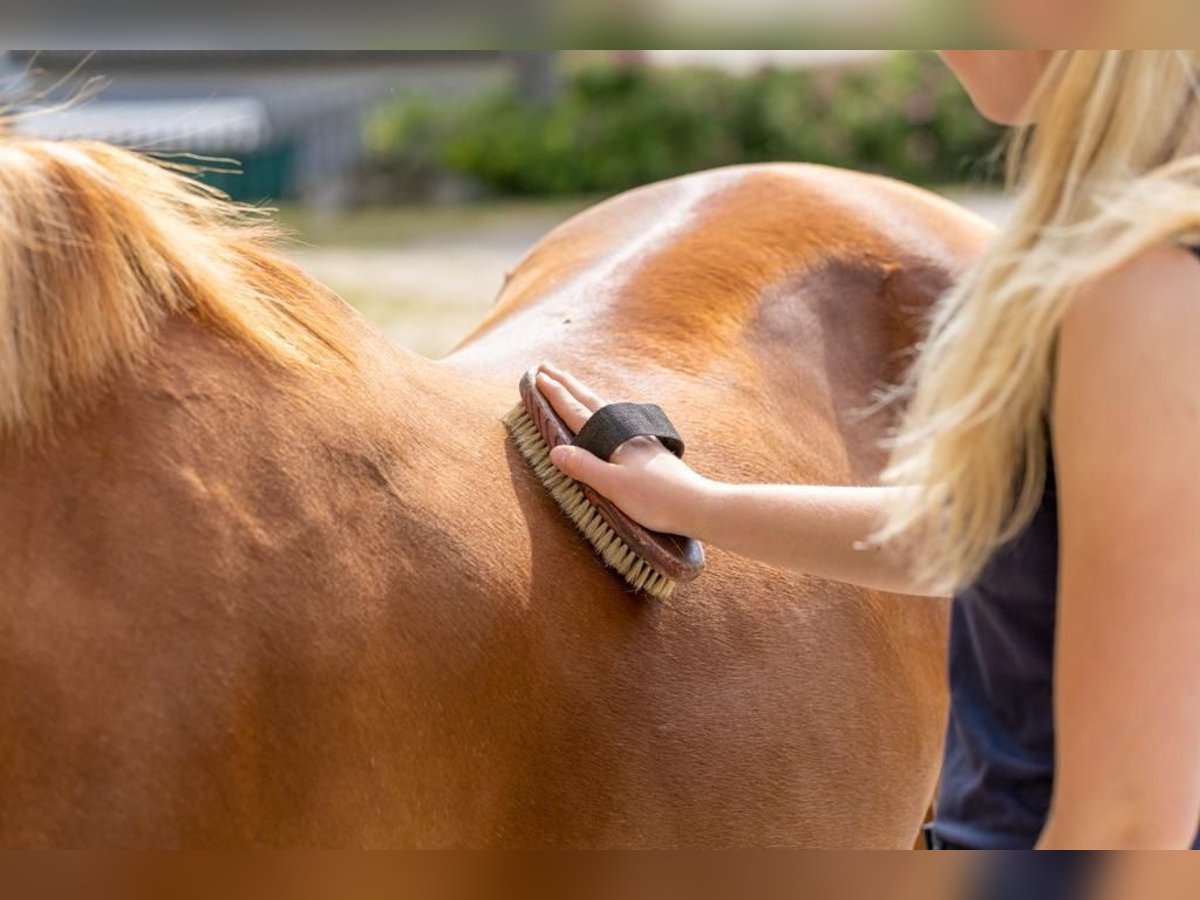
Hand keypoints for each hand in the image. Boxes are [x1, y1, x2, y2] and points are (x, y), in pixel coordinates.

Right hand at [535, 362, 713, 536]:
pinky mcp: (647, 446)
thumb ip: (584, 467)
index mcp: (612, 439)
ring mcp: (637, 436)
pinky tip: (607, 414)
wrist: (695, 504)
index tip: (537, 376)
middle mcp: (624, 431)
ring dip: (583, 393)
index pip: (575, 412)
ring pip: (603, 406)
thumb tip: (555, 450)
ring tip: (571, 383)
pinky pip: (615, 417)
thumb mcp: (613, 486)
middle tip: (546, 366)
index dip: (555, 394)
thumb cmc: (654, 499)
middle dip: (566, 384)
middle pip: (588, 401)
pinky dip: (601, 409)